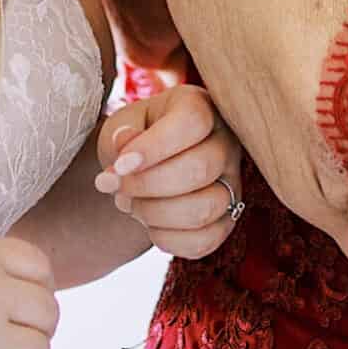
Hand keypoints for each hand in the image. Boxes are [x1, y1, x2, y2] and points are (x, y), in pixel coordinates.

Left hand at [93, 84, 245, 260]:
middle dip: (147, 185)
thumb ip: (122, 132)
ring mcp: (231, 183)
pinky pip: (205, 240)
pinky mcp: (226, 220)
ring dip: (155, 213)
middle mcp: (226, 143)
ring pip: (204, 208)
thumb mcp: (122, 124)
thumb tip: (125, 145)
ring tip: (131, 203)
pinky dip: (168, 239)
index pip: (192, 122)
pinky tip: (149, 225)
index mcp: (201, 108)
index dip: (153, 147)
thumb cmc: (136, 137)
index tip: (119, 165)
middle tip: (116, 186)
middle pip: (200, 168)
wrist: (145, 167)